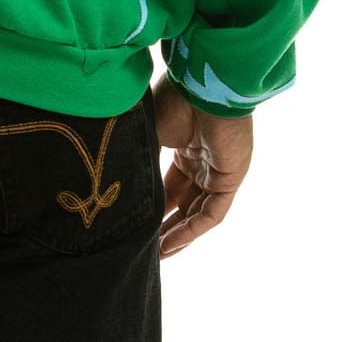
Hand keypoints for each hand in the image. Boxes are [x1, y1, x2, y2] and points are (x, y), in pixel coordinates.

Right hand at [152, 74, 252, 257]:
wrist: (202, 86)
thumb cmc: (174, 99)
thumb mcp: (148, 130)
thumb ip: (137, 154)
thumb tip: (111, 172)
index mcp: (183, 146)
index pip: (168, 185)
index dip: (153, 206)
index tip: (134, 223)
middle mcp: (201, 162)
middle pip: (182, 203)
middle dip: (164, 226)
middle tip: (144, 247)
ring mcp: (216, 172)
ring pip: (196, 213)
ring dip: (177, 235)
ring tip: (156, 255)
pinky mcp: (229, 180)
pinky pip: (211, 214)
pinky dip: (192, 230)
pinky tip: (172, 244)